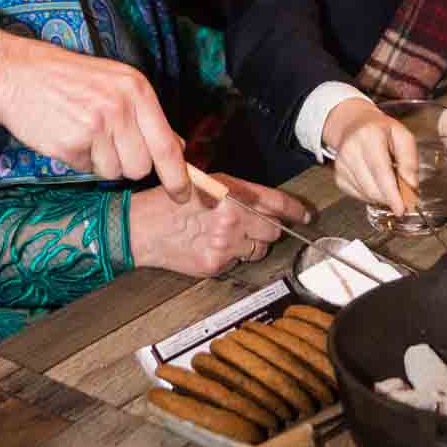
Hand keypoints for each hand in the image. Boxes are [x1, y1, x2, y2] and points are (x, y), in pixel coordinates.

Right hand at [0, 30, 189, 201]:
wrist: (20, 75)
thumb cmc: (69, 79)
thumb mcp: (116, 83)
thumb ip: (146, 115)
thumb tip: (176, 147)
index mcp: (137, 90)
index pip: (167, 145)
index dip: (178, 177)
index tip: (183, 194)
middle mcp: (121, 108)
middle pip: (141, 167)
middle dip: (126, 163)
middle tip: (105, 140)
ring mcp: (96, 127)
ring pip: (114, 173)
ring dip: (100, 161)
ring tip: (83, 131)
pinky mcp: (71, 144)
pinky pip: (87, 170)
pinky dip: (78, 160)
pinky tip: (67, 134)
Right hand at [129, 173, 310, 276]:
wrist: (141, 227)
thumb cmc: (171, 201)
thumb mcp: (208, 182)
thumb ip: (241, 191)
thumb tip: (267, 203)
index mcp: (232, 194)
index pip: (277, 203)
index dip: (295, 210)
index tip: (305, 215)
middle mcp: (232, 220)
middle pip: (273, 230)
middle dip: (268, 227)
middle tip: (252, 224)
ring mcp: (225, 245)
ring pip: (258, 250)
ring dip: (251, 244)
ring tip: (228, 235)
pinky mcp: (216, 265)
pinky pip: (238, 263)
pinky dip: (232, 256)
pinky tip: (214, 245)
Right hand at [323, 97, 417, 215]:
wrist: (355, 125)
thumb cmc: (381, 131)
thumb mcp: (403, 136)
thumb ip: (410, 160)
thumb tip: (411, 186)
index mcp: (369, 135)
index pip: (381, 171)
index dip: (392, 194)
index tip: (401, 209)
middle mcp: (351, 149)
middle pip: (372, 188)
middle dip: (390, 198)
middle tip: (404, 196)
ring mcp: (341, 164)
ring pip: (366, 194)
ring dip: (382, 196)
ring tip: (389, 183)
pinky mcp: (338, 176)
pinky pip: (358, 196)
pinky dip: (371, 195)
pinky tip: (375, 182)